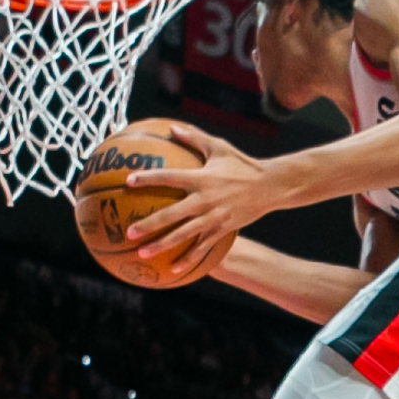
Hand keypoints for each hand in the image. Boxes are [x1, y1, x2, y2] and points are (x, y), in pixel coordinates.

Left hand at [132, 131, 286, 265]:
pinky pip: (202, 248)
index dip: (149, 179)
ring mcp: (213, 218)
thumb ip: (194, 137)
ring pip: (183, 236)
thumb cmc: (242, 164)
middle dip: (149, 224)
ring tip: (142, 253)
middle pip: (171, 215)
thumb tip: (171, 128)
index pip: (169, 178)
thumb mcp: (219, 147)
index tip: (129, 181)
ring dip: (162, 245)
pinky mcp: (221, 231)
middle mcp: (204, 200)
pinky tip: (173, 270)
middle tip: (128, 231)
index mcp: (201, 179)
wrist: (269, 187)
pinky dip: (188, 259)